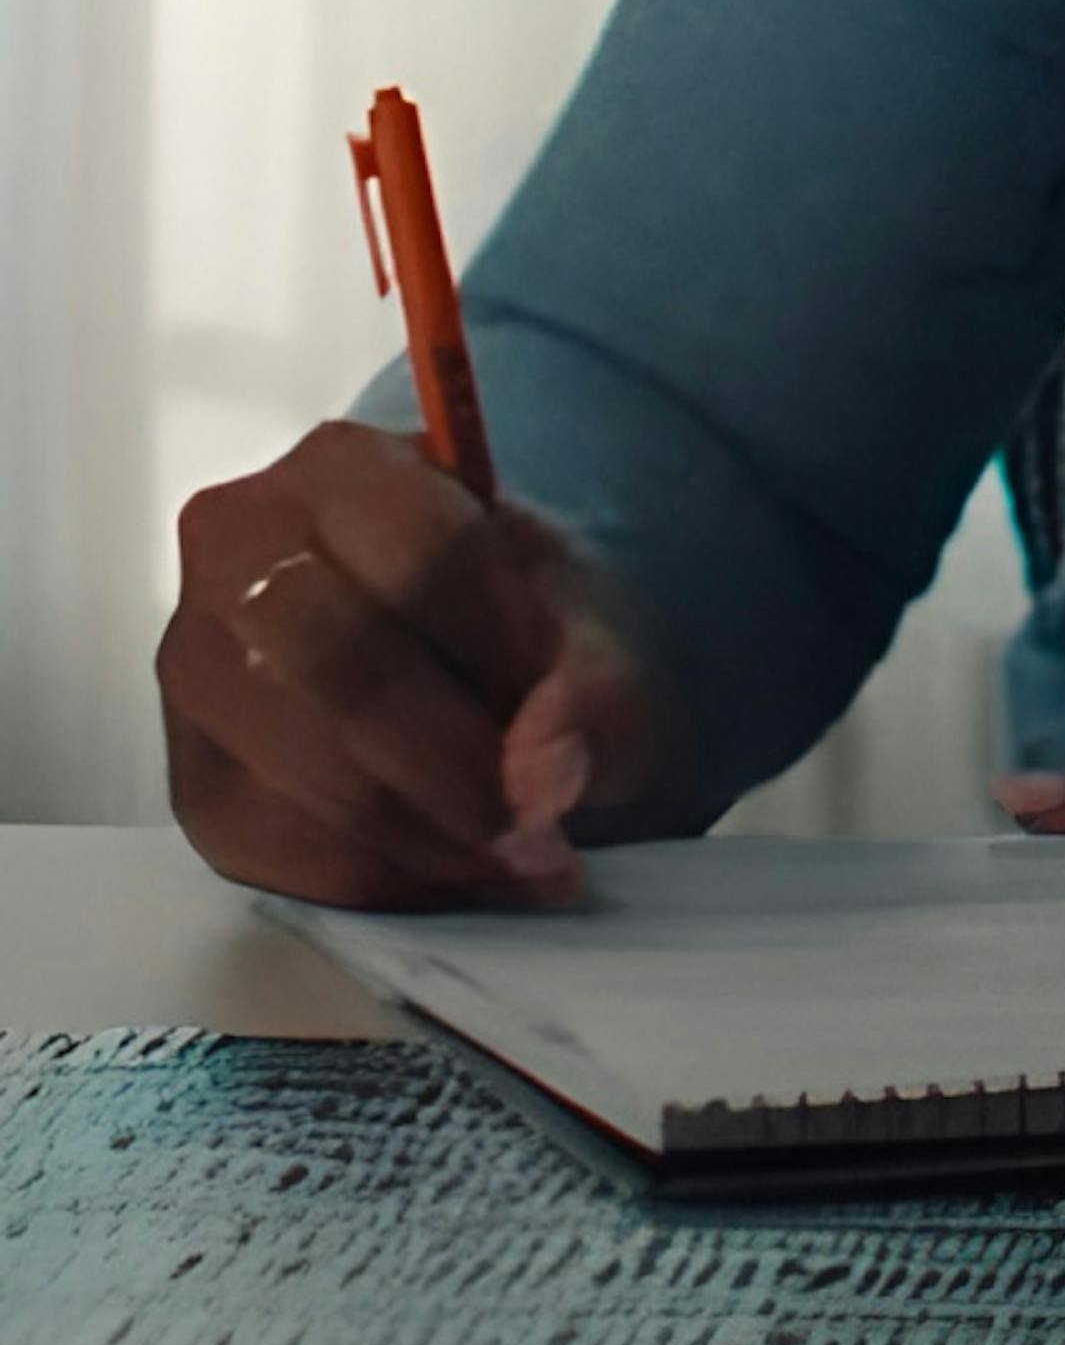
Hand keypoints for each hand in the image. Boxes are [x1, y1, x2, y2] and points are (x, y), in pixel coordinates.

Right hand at [160, 418, 681, 909]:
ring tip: (512, 848)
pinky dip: (386, 878)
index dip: (506, 647)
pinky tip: (449, 864)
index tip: (559, 699)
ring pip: (308, 772)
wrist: (455, 654)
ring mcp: (195, 668)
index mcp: (341, 466)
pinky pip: (283, 855)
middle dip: (457, 762)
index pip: (424, 553)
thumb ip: (590, 686)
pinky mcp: (193, 781)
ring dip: (430, 832)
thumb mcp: (589, 622)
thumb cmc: (516, 615)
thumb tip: (539, 772)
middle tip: (538, 818)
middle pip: (343, 666)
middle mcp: (235, 549)